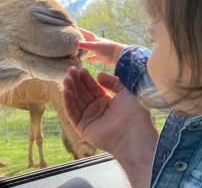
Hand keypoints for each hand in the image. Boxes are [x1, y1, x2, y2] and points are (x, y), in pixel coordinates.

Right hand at [63, 67, 157, 186]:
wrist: (133, 133)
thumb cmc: (134, 113)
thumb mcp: (125, 92)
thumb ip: (113, 82)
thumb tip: (99, 75)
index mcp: (106, 102)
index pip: (92, 88)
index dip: (86, 78)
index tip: (80, 68)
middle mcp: (96, 110)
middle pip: (82, 93)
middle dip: (76, 81)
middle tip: (71, 70)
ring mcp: (88, 119)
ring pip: (76, 101)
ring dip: (70, 89)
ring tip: (67, 78)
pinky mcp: (82, 127)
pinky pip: (73, 113)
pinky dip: (68, 102)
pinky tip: (67, 91)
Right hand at [79, 28, 126, 65]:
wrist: (118, 55)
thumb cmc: (107, 49)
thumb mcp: (95, 46)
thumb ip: (86, 45)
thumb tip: (77, 43)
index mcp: (96, 39)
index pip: (87, 34)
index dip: (81, 31)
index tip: (75, 28)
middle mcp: (97, 43)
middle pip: (88, 40)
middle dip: (82, 39)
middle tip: (75, 39)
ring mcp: (100, 50)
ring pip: (91, 49)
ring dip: (85, 49)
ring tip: (78, 50)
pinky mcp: (102, 57)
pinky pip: (94, 57)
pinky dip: (90, 58)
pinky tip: (86, 59)